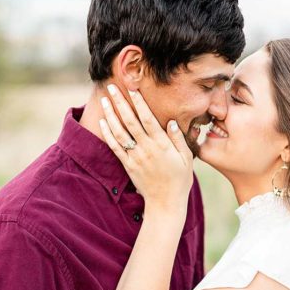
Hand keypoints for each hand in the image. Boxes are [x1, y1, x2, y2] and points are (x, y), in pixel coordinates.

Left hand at [98, 85, 193, 214]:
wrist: (166, 202)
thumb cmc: (179, 179)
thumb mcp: (186, 158)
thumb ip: (178, 139)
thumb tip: (171, 122)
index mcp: (162, 145)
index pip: (148, 119)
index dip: (139, 103)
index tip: (133, 89)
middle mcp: (146, 149)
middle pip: (130, 121)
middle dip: (120, 103)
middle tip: (112, 87)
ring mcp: (135, 157)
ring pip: (119, 132)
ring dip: (110, 115)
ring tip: (105, 100)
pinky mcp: (127, 165)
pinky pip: (115, 148)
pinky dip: (108, 134)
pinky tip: (102, 122)